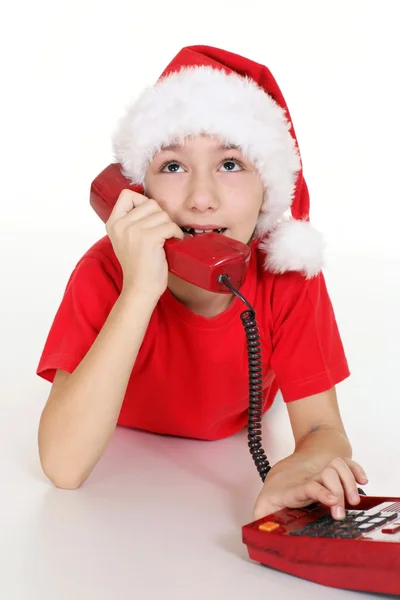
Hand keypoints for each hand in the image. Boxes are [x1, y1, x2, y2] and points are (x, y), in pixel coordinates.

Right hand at [106, 190, 183, 296]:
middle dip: (161, 217)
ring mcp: (133, 230)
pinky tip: (173, 242)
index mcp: (113, 223)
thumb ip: (131, 221)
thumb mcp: (125, 239)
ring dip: (170, 226)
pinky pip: (170, 226)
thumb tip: (151, 204)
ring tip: (166, 239)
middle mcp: (121, 224)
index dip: (142, 201)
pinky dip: (176, 234)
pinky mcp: (148, 238)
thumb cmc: (138, 265)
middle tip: (161, 233)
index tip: (148, 217)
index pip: (127, 194)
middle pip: (150, 203)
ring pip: (163, 214)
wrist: (140, 288)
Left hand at [253, 456, 367, 520]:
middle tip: (341, 512)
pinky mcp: (332, 471)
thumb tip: (255, 531)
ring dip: (349, 480)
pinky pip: (346, 464)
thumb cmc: (277, 492)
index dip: (321, 491)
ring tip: (355, 500)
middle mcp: (310, 478)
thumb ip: (259, 519)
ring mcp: (322, 472)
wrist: (284, 470)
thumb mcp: (264, 506)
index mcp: (295, 488)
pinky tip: (363, 480)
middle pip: (328, 474)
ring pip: (338, 465)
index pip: (308, 486)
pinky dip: (356, 469)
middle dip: (340, 490)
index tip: (333, 500)